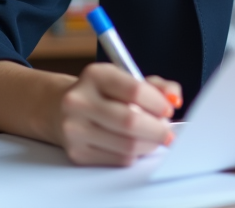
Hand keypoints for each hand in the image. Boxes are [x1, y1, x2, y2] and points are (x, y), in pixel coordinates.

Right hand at [52, 63, 182, 165]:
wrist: (60, 109)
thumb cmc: (101, 94)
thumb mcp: (126, 79)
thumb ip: (156, 86)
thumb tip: (174, 98)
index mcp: (95, 75)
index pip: (135, 91)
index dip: (158, 103)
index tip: (168, 110)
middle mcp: (80, 101)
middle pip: (131, 121)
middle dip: (158, 129)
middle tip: (167, 132)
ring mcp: (75, 129)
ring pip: (127, 145)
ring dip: (149, 144)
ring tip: (152, 137)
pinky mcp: (77, 153)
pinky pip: (119, 159)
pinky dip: (134, 155)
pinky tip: (134, 145)